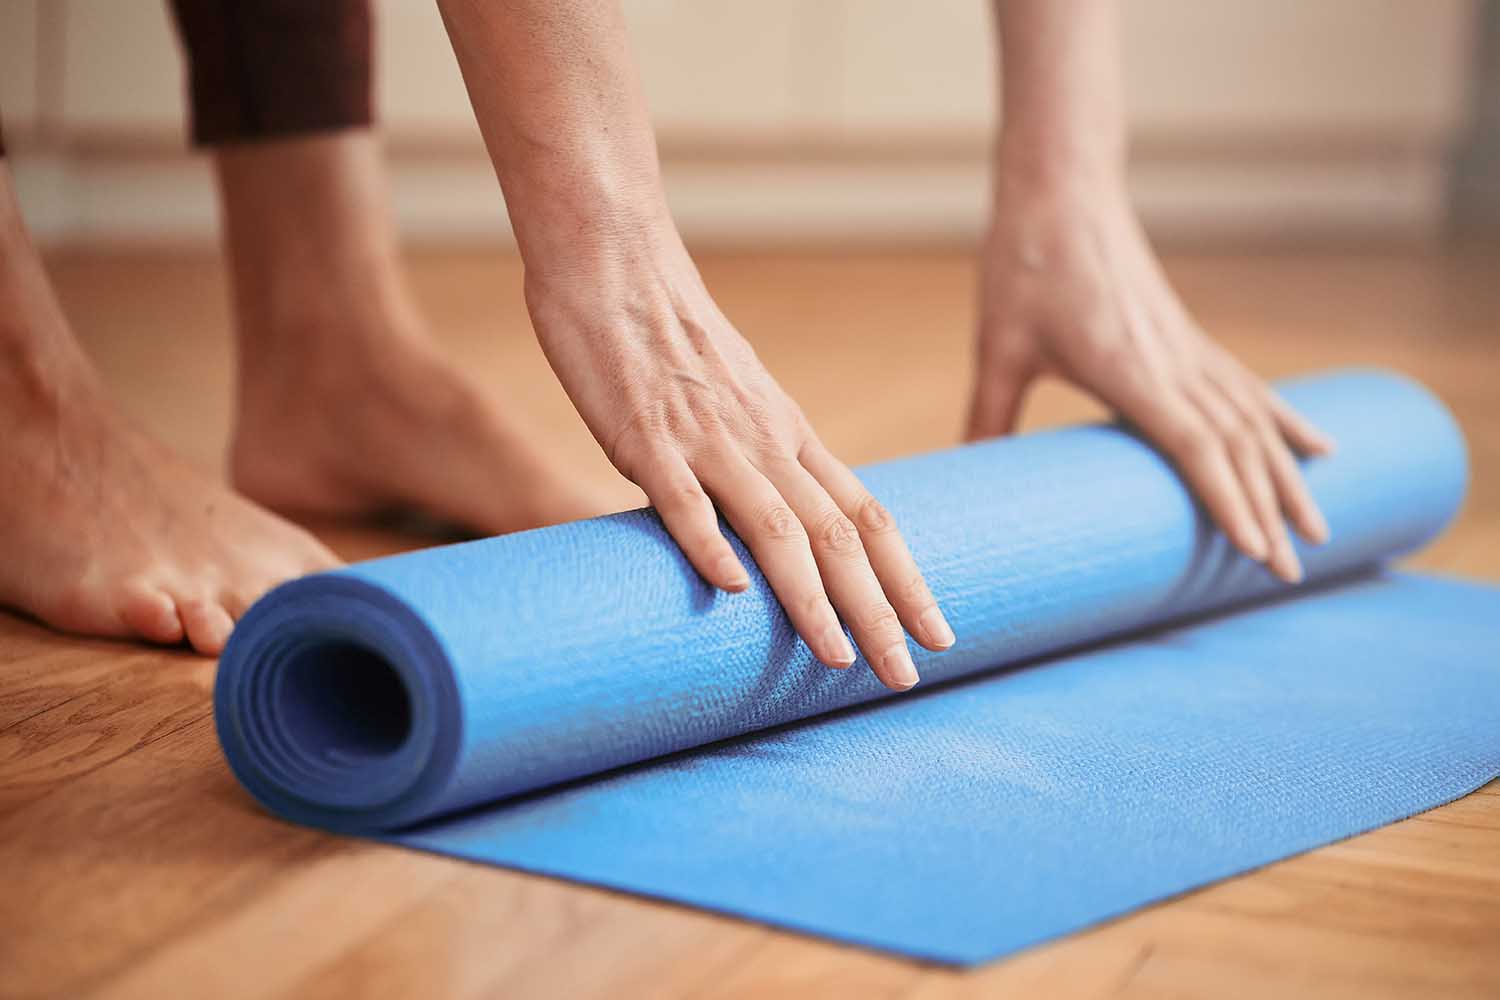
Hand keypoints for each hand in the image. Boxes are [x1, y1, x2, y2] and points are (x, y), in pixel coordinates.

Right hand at [525, 222, 953, 689]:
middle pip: (839, 535)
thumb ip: (757, 457)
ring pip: (777, 526)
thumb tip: (769, 524)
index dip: (906, 579)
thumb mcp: (737, 400)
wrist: (616, 262)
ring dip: (812, 598)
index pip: (867, 516)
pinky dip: (710, 544)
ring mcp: (708, 439)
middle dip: (878, 611)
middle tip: (907, 676)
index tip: (937, 634)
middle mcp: (765, 441)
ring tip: (838, 659)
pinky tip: (730, 592)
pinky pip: (683, 498)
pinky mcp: (645, 435)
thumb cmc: (669, 334)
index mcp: (790, 435)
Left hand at [968, 163, 1332, 581]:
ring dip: (1287, 477)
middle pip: (1236, 445)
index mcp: (1128, 366)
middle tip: (1289, 575)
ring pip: (1254, 420)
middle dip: (1267, 511)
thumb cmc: (1025, 264)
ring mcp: (1188, 347)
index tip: (1254, 551)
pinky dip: (1286, 421)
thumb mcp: (998, 347)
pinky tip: (1321, 448)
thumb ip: (988, 416)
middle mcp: (1173, 359)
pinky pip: (1250, 388)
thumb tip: (967, 477)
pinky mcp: (1188, 337)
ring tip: (1319, 530)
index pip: (1193, 443)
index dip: (1226, 498)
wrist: (1062, 188)